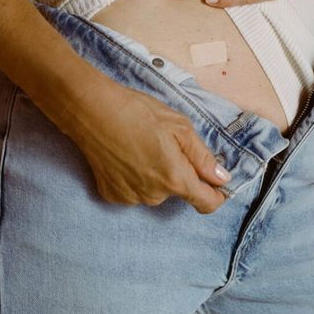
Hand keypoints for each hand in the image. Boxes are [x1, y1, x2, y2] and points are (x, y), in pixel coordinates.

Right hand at [69, 85, 232, 213]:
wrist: (92, 111)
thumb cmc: (138, 112)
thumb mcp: (180, 127)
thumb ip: (203, 157)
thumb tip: (222, 178)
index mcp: (175, 178)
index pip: (207, 203)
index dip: (217, 194)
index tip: (217, 183)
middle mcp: (154, 195)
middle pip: (179, 191)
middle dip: (179, 172)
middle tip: (166, 144)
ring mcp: (131, 198)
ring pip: (156, 190)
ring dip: (156, 174)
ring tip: (142, 146)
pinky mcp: (112, 195)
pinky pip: (135, 190)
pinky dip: (135, 176)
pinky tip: (126, 155)